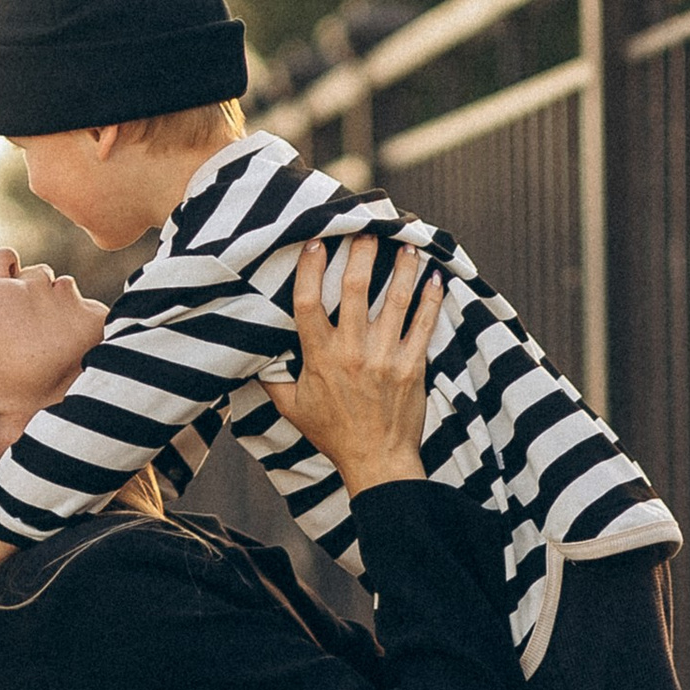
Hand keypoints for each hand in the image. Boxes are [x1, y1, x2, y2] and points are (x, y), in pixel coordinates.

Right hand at [280, 233, 439, 496]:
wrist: (376, 462)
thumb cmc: (333, 435)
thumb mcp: (293, 409)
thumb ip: (273, 379)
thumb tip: (252, 357)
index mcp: (320, 357)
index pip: (309, 302)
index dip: (311, 268)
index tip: (317, 241)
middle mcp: (352, 352)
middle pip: (356, 289)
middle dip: (363, 251)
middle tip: (368, 227)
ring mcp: (385, 358)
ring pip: (396, 300)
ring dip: (403, 267)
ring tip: (407, 242)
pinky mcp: (412, 367)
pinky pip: (424, 325)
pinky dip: (432, 300)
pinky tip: (437, 278)